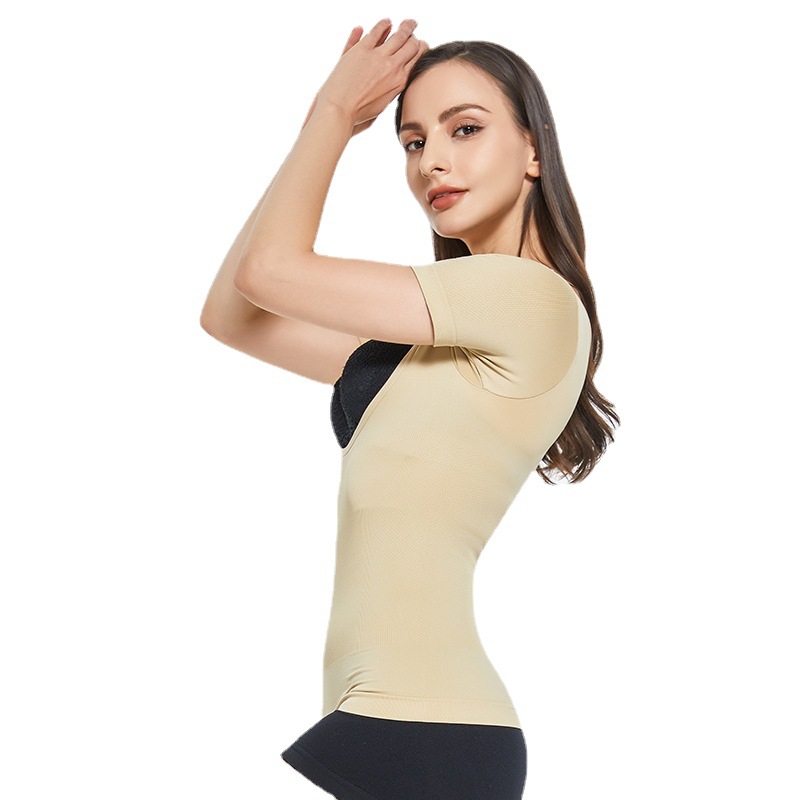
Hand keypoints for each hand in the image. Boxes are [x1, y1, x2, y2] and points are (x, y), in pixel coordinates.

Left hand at [314, 18, 427, 133]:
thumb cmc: (358, 112)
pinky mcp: (363, 49)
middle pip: (412, 45)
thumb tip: (398, 78)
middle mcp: (393, 67)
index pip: (418, 58)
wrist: (339, 109)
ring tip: (408, 23)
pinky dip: (384, 24)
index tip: (420, 45)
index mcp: (400, 81)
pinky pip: (378, 30)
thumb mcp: (383, 104)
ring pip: (399, 35)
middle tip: (414, 32)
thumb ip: (393, 89)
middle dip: (414, 37)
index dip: (421, 49)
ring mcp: (378, 56)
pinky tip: (387, 23)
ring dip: (406, 26)